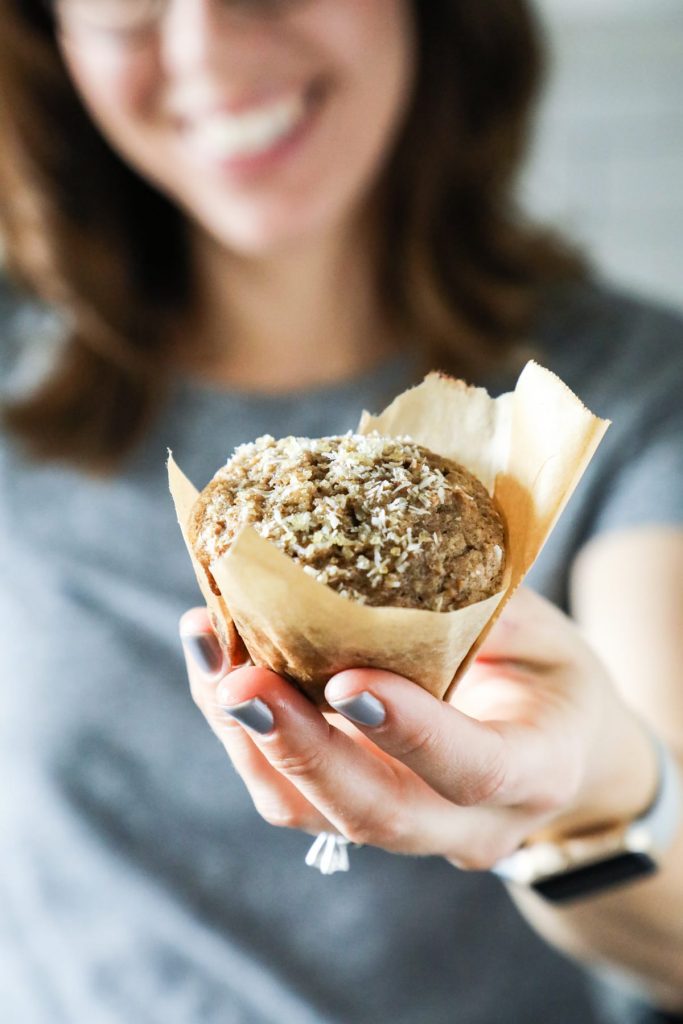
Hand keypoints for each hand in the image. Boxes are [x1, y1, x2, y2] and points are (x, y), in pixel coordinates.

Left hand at [179, 589, 657, 868]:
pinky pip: (286, 790)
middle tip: (240, 684)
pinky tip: (216, 663)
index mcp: (534, 773)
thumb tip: (388, 552)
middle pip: (373, 812)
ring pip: (311, 810)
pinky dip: (242, 730)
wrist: (553, 746)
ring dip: (248, 735)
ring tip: (208, 652)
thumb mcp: (542, 632)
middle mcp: (465, 823)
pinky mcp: (350, 812)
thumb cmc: (548, 676)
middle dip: (298, 747)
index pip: (470, 769)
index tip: (346, 682)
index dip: (408, 731)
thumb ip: (481, 608)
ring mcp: (404, 829)